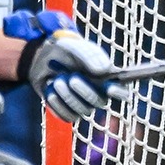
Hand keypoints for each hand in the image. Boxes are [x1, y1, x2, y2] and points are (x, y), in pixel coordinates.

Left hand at [6, 10, 128, 122]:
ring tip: (56, 80)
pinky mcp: (69, 113)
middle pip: (99, 102)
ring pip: (82, 111)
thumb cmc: (66, 51)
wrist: (42, 59)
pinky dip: (57, 104)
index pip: (122, 91)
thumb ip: (90, 56)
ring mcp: (85, 106)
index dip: (120, 92)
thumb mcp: (76, 48)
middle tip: (72, 78)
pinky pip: (68, 116)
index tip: (110, 88)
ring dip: (67, 95)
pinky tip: (50, 91)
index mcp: (107, 79)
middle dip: (84, 91)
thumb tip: (104, 70)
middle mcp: (99, 95)